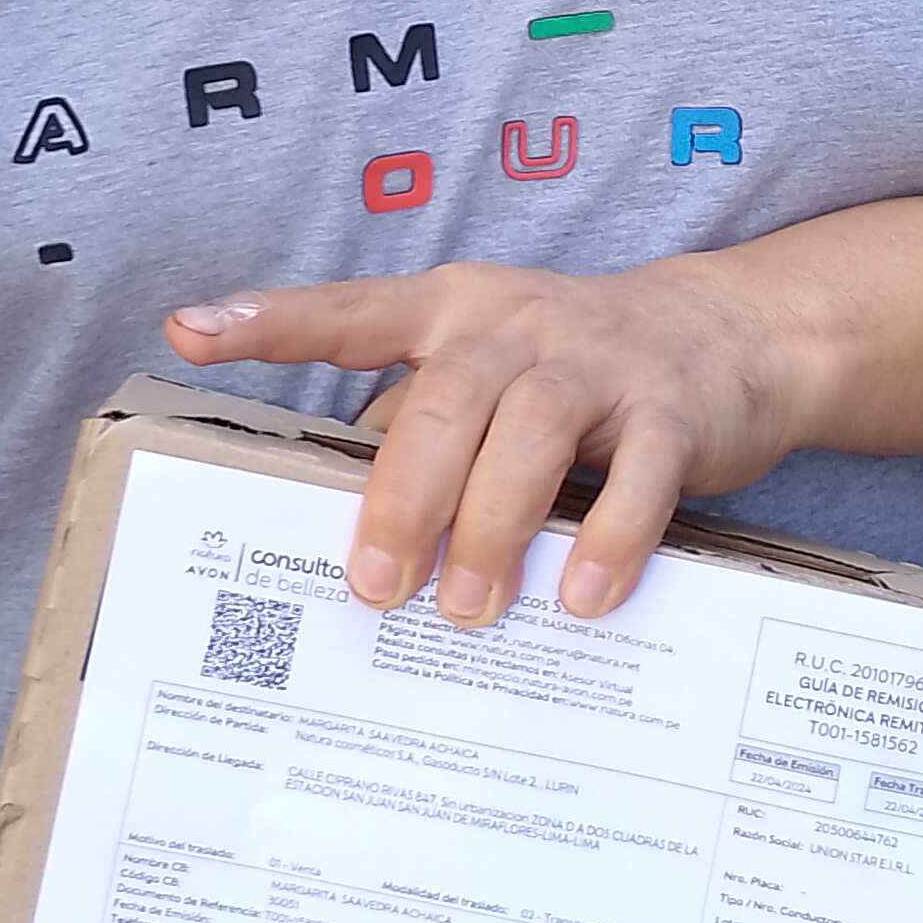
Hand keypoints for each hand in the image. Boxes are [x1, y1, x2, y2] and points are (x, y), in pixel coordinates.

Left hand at [164, 258, 811, 628]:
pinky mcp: (674, 411)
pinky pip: (637, 478)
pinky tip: (580, 598)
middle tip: (376, 587)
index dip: (270, 320)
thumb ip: (420, 423)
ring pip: (530, 438)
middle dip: (404, 499)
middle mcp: (517, 324)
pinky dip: (605, 541)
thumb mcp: (490, 368)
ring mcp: (600, 363)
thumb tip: (344, 522)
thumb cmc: (574, 367)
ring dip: (492, 532)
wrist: (733, 333)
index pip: (349, 311)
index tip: (189, 328)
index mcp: (452, 311)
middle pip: (444, 402)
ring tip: (469, 611)